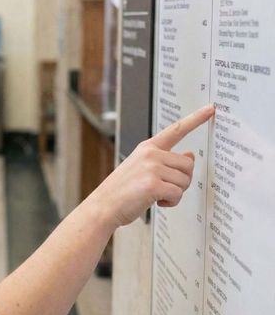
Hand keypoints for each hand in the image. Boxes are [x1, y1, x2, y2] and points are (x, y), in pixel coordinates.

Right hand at [90, 104, 214, 227]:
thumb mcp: (142, 168)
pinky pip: (177, 194)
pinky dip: (171, 202)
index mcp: (147, 147)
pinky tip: (157, 202)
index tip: (210, 108)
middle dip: (182, 180)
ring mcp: (151, 168)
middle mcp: (150, 154)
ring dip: (176, 193)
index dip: (195, 119)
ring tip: (157, 196)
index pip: (176, 130)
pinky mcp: (153, 184)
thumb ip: (165, 161)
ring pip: (184, 180)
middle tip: (167, 188)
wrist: (104, 206)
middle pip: (188, 164)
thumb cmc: (122, 190)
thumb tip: (190, 155)